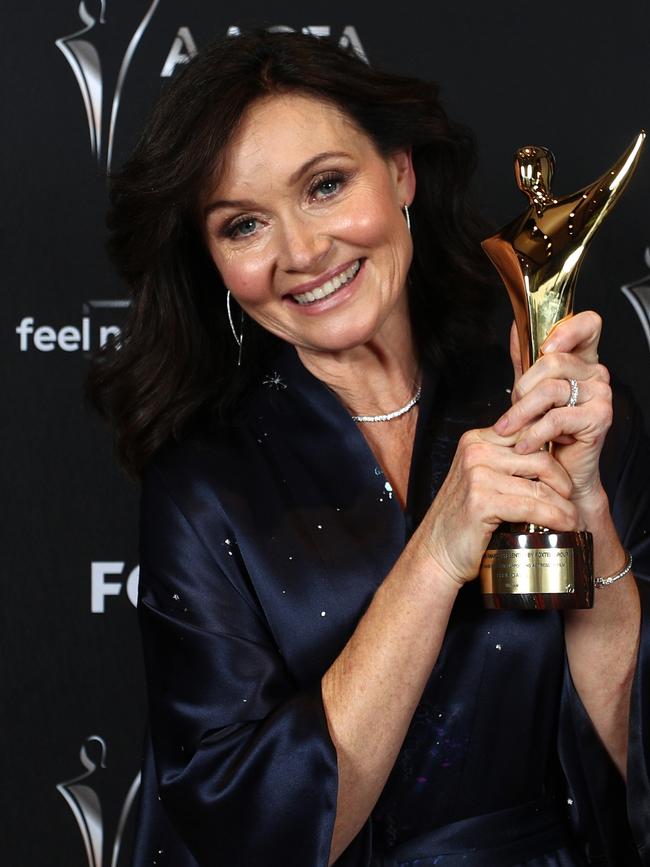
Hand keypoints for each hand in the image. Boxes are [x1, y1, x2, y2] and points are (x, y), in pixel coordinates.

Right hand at [420, 426, 577, 585]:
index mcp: (476, 440)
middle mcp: (475, 452)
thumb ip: (503, 463)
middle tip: (570, 500)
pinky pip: (533, 507)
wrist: (436, 552)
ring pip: (540, 485)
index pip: (529, 434)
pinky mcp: (482, 501)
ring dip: (564, 505)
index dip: (554, 453)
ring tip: (572, 518)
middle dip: (563, 481)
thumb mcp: (480, 479)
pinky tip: (565, 526)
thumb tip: (549, 457)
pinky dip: (555, 518)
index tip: (565, 476)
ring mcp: (477, 475)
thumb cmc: (462, 520)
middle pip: (540, 457)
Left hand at [493, 312, 612, 510]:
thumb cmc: (544, 432)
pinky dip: (534, 433)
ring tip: (511, 430)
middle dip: (523, 387)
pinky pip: (557, 417)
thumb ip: (525, 359)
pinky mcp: (600, 417)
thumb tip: (515, 326)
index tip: (543, 348)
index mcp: (582, 360)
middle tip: (512, 410)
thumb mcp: (530, 390)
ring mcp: (601, 394)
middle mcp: (596, 373)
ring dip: (522, 413)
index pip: (589, 324)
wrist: (560, 474)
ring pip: (550, 389)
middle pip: (553, 360)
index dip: (567, 328)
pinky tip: (524, 444)